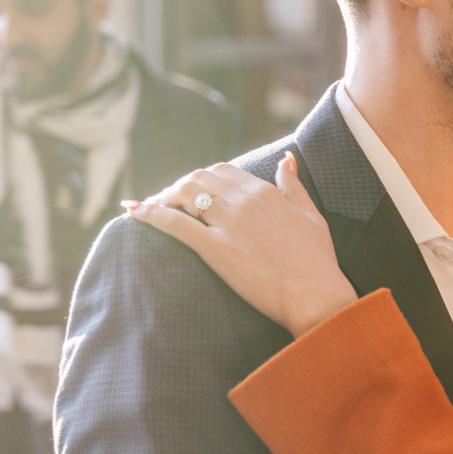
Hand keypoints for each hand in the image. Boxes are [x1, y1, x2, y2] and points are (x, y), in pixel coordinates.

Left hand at [126, 153, 357, 338]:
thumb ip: (294, 185)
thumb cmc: (317, 261)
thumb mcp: (311, 215)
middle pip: (199, 178)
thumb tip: (286, 158)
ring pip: (184, 194)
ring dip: (162, 197)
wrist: (314, 295)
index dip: (202, 179)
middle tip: (167, 202)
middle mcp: (244, 201)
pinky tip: (135, 213)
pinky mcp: (215, 248)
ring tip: (149, 208)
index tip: (192, 193)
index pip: (223, 171)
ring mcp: (229, 224)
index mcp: (265, 192)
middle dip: (179, 186)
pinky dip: (150, 214)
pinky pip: (175, 224)